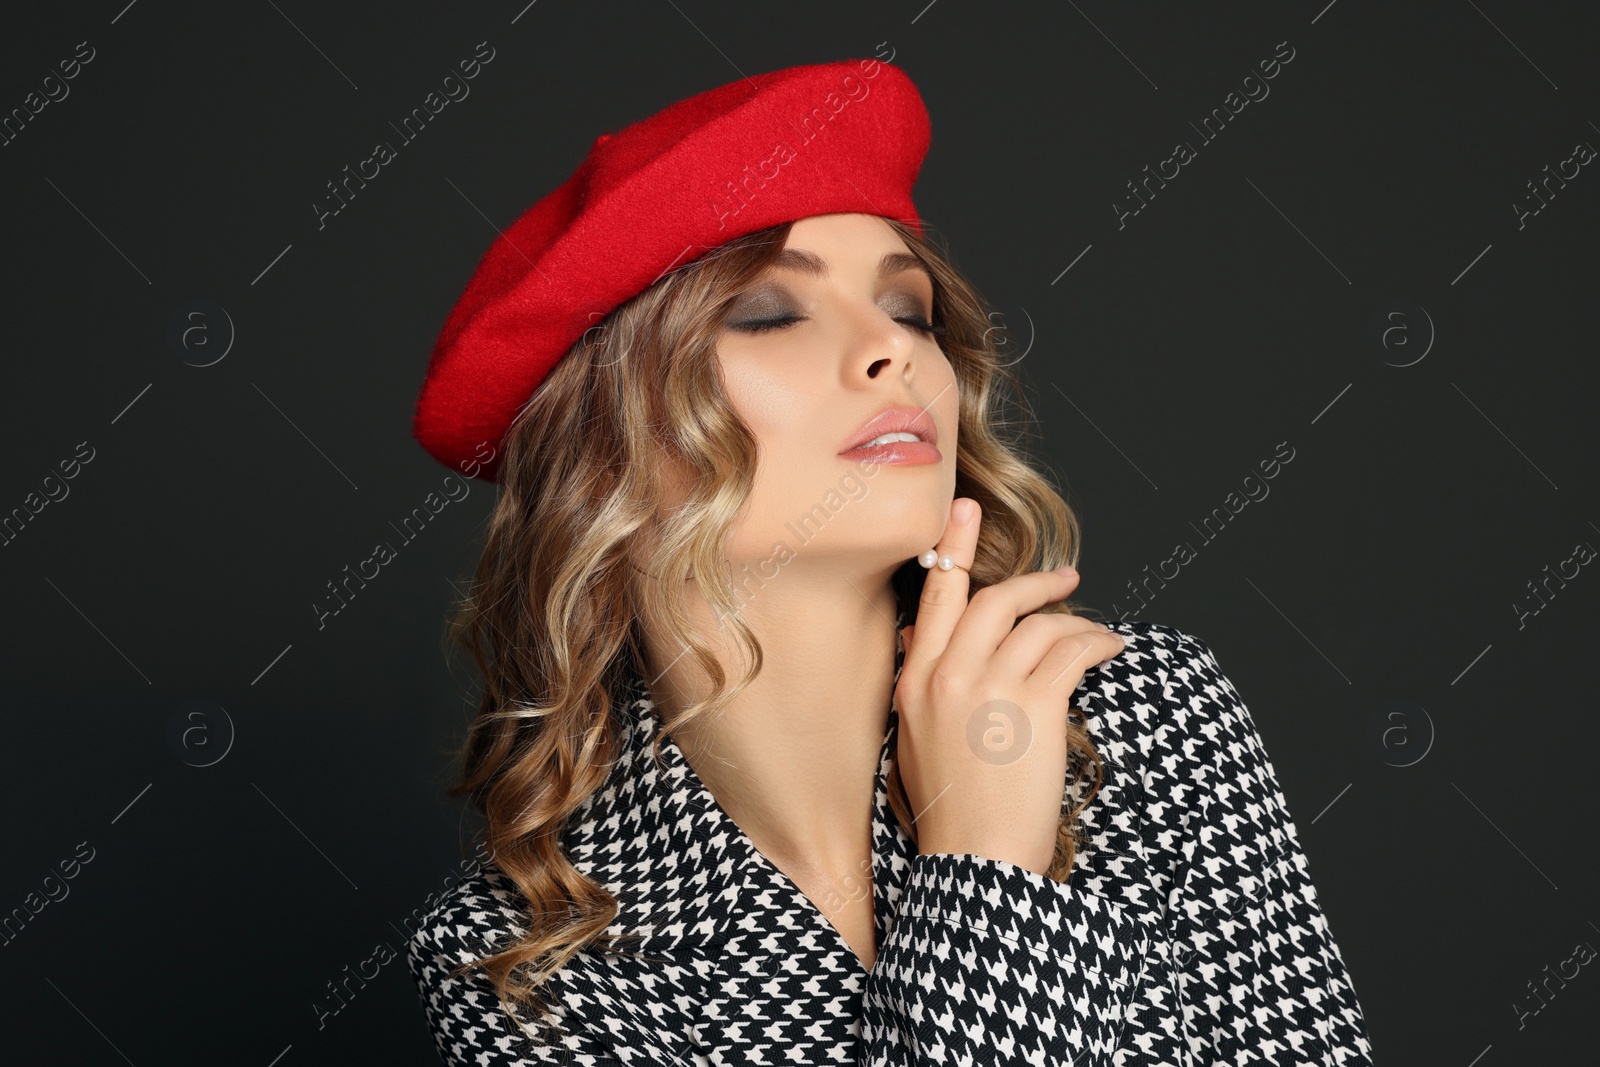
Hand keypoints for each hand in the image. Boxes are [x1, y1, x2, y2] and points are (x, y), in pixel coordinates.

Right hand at [894, 497, 1126, 874]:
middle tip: (1065, 578)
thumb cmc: (950, 809)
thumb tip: (919, 636)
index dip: (953, 547)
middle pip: (992, 598)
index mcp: (913, 680)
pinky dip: (1098, 643)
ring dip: (1075, 621)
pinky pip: (1072, 651)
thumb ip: (919, 683)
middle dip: (1034, 581)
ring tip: (1098, 633)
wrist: (976, 861)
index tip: (964, 511)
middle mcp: (946, 674)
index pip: (934, 597)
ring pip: (1039, 623)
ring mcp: (990, 688)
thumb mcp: (914, 739)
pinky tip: (1111, 649)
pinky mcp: (1035, 706)